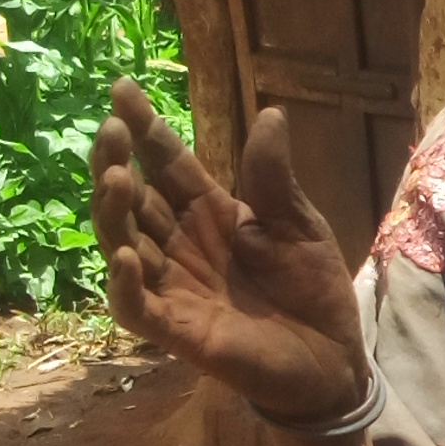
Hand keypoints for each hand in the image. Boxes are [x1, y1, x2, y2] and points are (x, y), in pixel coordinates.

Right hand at [90, 79, 369, 424]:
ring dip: (113, 213)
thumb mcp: (298, 225)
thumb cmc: (312, 289)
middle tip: (112, 128)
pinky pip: (136, 307)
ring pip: (124, 244)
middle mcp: (181, 245)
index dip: (145, 129)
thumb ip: (274, 178)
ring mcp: (174, 287)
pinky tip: (122, 254)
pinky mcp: (178, 330)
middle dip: (118, 162)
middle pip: (136, 198)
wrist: (332, 358)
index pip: (167, 164)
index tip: (122, 87)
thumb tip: (272, 113)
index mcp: (209, 213)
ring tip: (115, 176)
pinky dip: (124, 284)